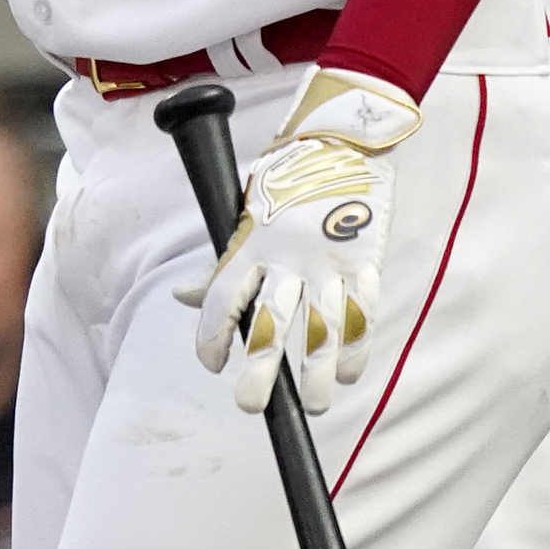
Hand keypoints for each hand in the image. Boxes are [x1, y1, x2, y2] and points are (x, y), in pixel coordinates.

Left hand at [173, 66, 418, 413]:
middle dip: (259, 370)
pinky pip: (362, 315)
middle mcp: (288, 257)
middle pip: (270, 324)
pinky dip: (356, 348)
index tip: (211, 364)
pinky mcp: (365, 262)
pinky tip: (346, 374)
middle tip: (249, 405)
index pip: (221, 298)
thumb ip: (219, 265)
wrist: (343, 143)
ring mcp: (330, 262)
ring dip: (315, 372)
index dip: (211, 336)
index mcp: (251, 242)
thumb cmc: (284, 183)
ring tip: (311, 404)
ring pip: (322, 330)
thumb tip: (183, 299)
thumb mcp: (240, 215)